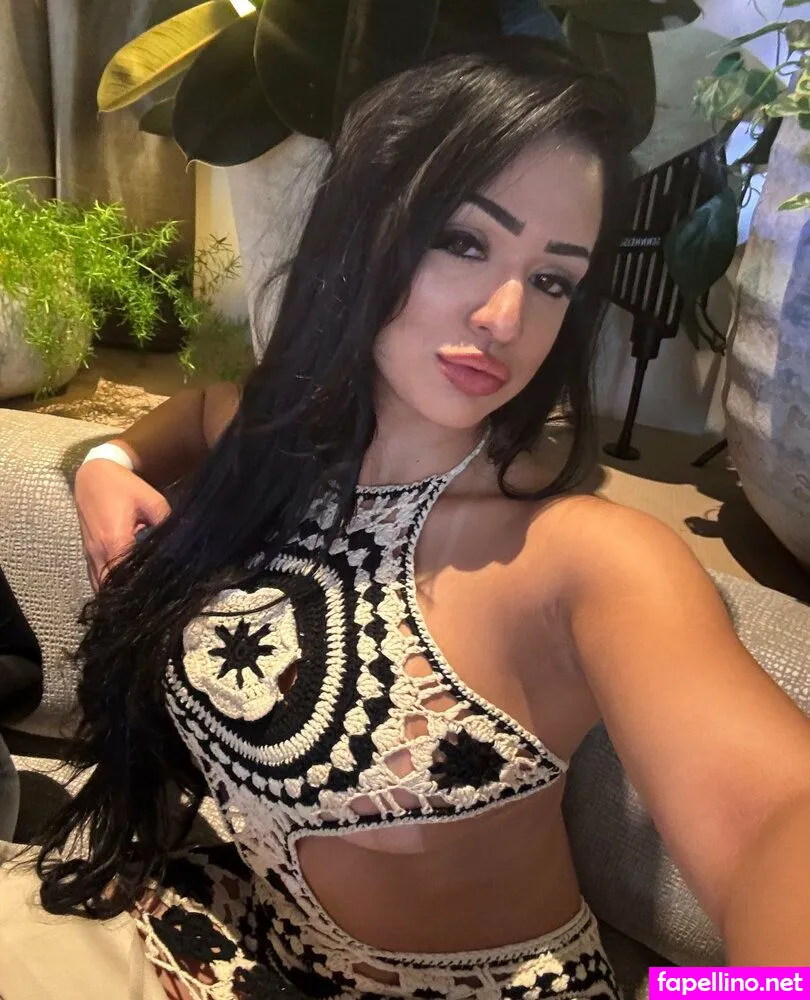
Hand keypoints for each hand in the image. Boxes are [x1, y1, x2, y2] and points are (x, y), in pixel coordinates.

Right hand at [74, 460, 170, 590]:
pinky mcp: (87, 553)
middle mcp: (98, 552)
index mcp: (114, 540)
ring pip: (100, 586)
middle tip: (150, 600)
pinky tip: (124, 587)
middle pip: (110, 588)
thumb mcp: (152, 500)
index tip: (157, 593)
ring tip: (138, 597)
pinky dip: (107, 586)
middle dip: (128, 597)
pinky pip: (96, 577)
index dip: (141, 588)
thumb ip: (166, 523)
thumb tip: (180, 542)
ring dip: (116, 593)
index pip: (126, 577)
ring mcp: (90, 554)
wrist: (92, 475)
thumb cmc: (122, 486)